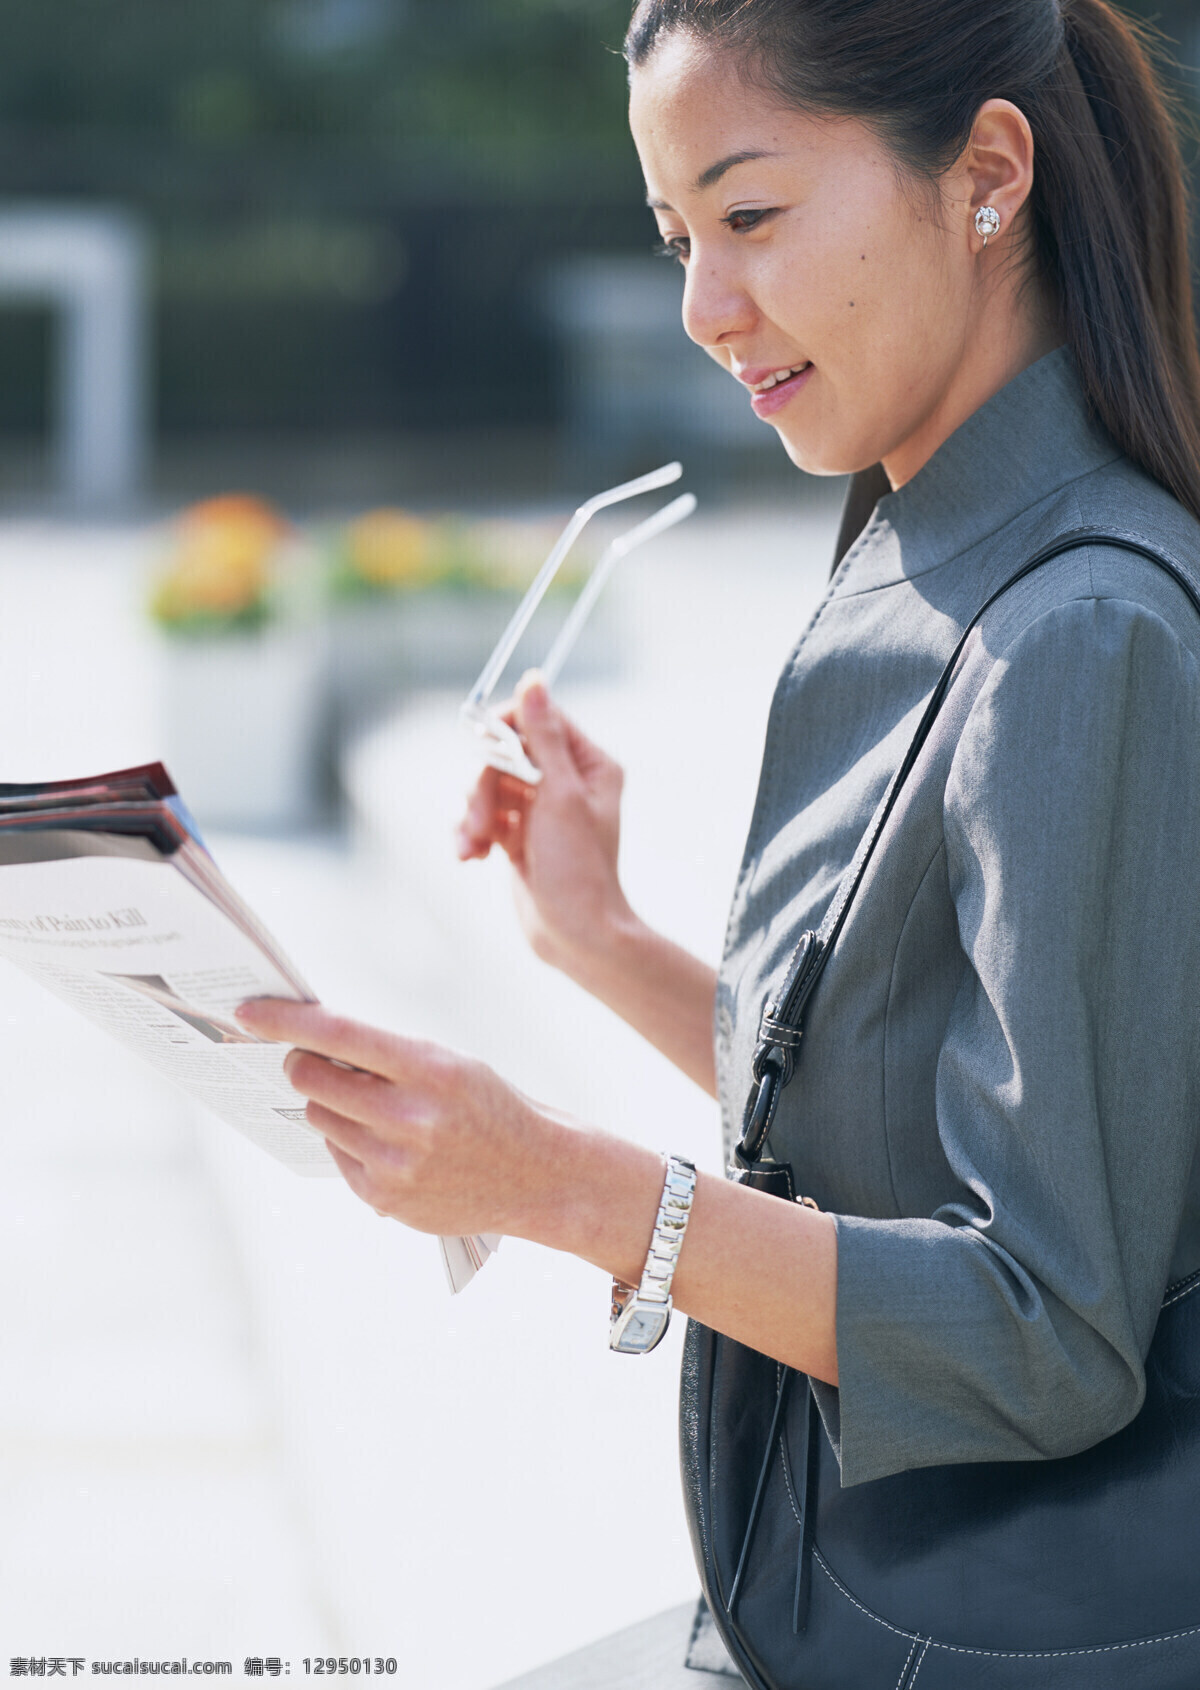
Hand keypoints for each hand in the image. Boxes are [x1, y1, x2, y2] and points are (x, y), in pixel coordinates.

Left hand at [234, 998, 562, 1238]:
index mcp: (432, 1069)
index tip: (249, 1011)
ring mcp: (395, 1163)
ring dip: (330, 1105)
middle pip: (312, 1078)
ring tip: (374, 1108)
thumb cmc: (490, 1106)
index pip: (341, 1035)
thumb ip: (388, 1056)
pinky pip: (336, 1154)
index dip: (286, 1021)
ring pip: (318, 1117)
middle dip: (304, 1064)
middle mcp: (411, 1117)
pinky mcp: (384, 1199)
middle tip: (310, 1060)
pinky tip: (388, 1144)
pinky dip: (349, 1142)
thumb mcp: (452, 1064)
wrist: (538, 1176)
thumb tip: (310, 1044)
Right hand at [455, 671, 633, 973]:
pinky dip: (470, 833)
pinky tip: (469, 856)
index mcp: (588, 765)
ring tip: (471, 847)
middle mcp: (566, 782)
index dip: (503, 732)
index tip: (482, 752)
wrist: (575, 936)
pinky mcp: (518, 835)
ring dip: (472, 814)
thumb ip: (543, 738)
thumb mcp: (560, 796)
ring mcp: (540, 809)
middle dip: (482, 787)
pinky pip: (482, 816)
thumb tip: (534, 681)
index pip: (538, 721)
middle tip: (477, 821)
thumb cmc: (578, 870)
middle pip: (505, 754)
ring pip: (487, 786)